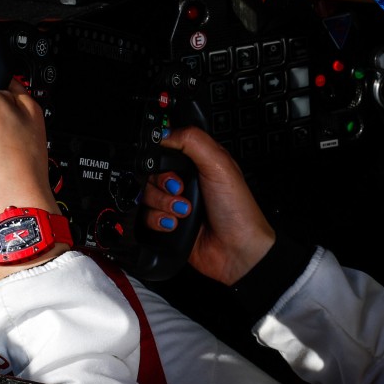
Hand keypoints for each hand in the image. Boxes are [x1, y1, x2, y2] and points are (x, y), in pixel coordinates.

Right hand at [141, 126, 273, 284]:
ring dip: (163, 203)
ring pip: (145, 195)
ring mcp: (175, 203)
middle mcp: (185, 181)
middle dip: (163, 183)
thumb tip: (166, 132)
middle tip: (181, 190)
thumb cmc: (238, 209)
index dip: (161, 155)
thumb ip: (193, 141)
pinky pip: (145, 217)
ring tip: (184, 210)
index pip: (166, 149)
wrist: (237, 250)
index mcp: (198, 162)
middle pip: (151, 172)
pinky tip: (175, 224)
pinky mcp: (167, 224)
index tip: (167, 164)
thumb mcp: (219, 164)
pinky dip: (157, 220)